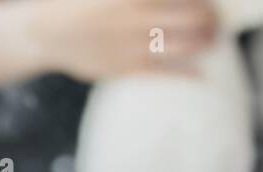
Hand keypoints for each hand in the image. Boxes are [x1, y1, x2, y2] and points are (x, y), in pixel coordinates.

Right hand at [28, 0, 218, 81]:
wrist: (46, 33)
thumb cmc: (78, 3)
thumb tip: (167, 1)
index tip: (209, 0)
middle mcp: (134, 17)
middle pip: (188, 16)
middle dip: (208, 17)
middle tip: (215, 19)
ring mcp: (131, 44)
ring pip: (182, 45)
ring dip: (203, 42)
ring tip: (213, 40)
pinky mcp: (125, 68)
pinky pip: (163, 72)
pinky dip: (185, 74)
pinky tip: (201, 74)